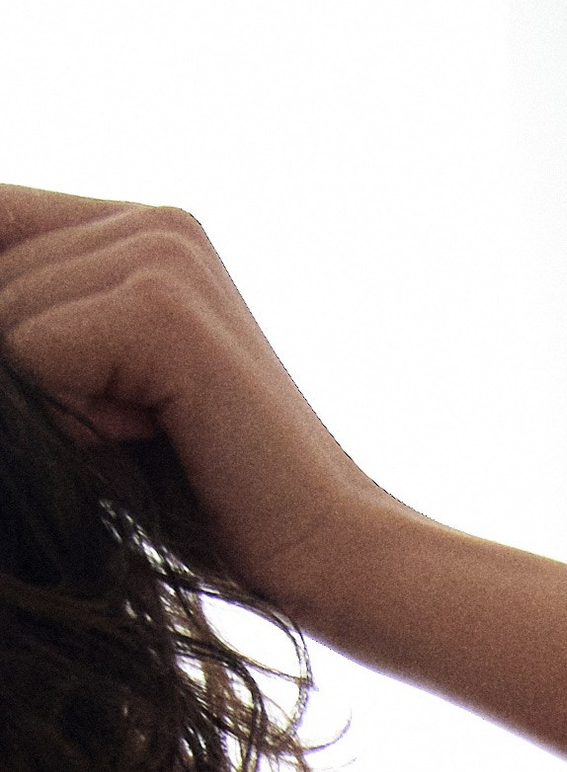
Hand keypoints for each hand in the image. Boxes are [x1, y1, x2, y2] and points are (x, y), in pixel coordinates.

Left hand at [0, 189, 386, 624]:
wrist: (329, 548)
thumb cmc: (212, 496)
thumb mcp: (101, 395)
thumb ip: (34, 339)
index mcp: (144, 231)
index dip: (6, 324)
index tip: (65, 395)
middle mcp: (153, 223)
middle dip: (26, 376)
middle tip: (136, 434)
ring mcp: (162, 255)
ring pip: (4, 318)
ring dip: (53, 407)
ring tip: (149, 437)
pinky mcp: (162, 308)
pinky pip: (30, 352)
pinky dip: (68, 420)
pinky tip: (153, 439)